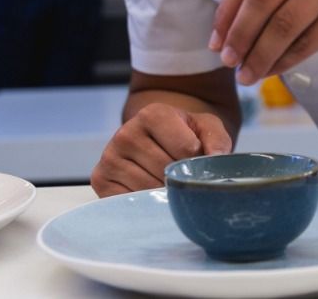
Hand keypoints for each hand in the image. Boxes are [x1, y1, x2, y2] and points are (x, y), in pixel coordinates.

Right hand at [91, 103, 231, 196]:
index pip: (185, 150)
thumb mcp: (206, 128)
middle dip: (180, 178)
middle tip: (181, 174)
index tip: (195, 158)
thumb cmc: (184, 135)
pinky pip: (130, 202)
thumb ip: (216, 140)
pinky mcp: (100, 181)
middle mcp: (126, 133)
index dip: (197, 160)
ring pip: (148, 189)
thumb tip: (216, 160)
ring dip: (164, 193)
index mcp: (152, 114)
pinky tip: (149, 192)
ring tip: (167, 181)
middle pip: (166, 172)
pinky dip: (145, 203)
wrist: (155, 142)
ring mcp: (109, 157)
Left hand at [209, 0, 317, 84]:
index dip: (226, 11)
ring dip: (258, 54)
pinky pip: (307, 41)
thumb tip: (237, 21)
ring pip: (281, 23)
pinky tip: (275, 71)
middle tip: (227, 60)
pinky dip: (285, 60)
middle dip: (237, 34)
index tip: (216, 38)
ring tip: (247, 74)